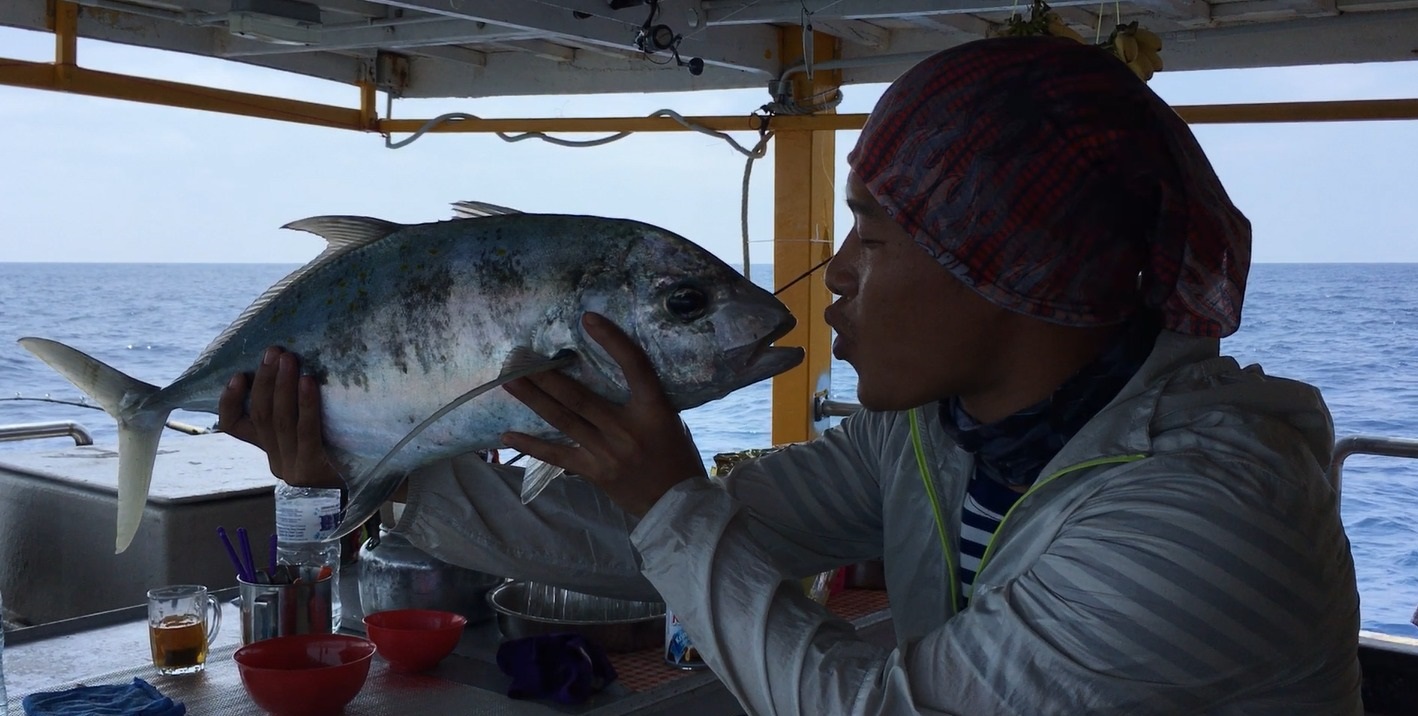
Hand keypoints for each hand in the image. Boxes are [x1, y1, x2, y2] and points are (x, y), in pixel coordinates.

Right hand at [217, 346, 343, 489]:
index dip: (229, 400)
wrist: (378, 477)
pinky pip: (305, 430)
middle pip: (260, 416)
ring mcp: (292, 468)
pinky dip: (305, 403)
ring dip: (282, 386)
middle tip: (274, 352)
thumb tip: (285, 364)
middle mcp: (276, 461)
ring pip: (279, 421)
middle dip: (265, 380)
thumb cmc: (347, 443)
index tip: (238, 375)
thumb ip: (295, 409)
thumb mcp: (315, 426)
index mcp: (270, 449)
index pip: (234, 426)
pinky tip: (308, 381)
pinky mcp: (311, 469)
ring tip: (288, 359)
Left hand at [501, 313, 706, 516]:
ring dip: (535, 400)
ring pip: (564, 421)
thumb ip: (643, 399)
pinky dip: (531, 445)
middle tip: (521, 357)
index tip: (589, 318)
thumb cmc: (676, 455)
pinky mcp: (594, 472)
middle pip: (580, 397)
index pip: (635, 367)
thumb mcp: (669, 419)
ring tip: (510, 382)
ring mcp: (607, 452)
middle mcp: (627, 429)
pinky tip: (508, 435)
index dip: (613, 341)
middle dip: (548, 376)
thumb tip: (612, 371)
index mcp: (653, 410)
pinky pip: (557, 456)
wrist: (677, 503)